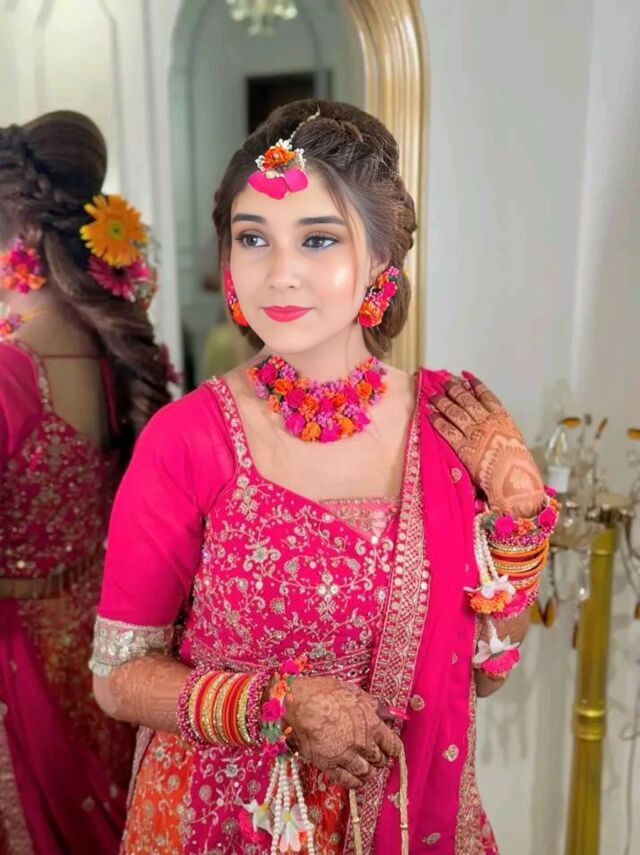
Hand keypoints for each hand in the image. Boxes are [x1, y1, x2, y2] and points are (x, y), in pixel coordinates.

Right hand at [284, 676, 401, 788]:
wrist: (299, 702)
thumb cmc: (325, 692)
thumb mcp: (354, 693)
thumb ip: (372, 705)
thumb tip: (385, 713)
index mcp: (371, 724)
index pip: (392, 745)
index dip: (392, 747)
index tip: (390, 748)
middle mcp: (362, 743)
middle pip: (380, 760)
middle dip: (380, 759)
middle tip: (376, 756)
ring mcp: (345, 756)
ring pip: (365, 772)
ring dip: (368, 771)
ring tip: (366, 768)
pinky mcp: (329, 765)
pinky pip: (347, 781)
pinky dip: (355, 782)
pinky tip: (356, 779)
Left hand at [428, 372, 543, 516]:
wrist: (516, 479)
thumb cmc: (517, 462)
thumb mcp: (514, 436)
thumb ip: (500, 424)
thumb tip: (487, 415)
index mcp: (502, 417)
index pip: (486, 394)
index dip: (474, 383)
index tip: (465, 375)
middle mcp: (487, 421)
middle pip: (466, 400)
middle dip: (453, 388)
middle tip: (443, 381)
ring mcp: (474, 433)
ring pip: (454, 411)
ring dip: (442, 401)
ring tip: (432, 394)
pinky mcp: (463, 447)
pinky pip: (447, 430)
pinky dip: (437, 420)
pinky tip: (429, 413)